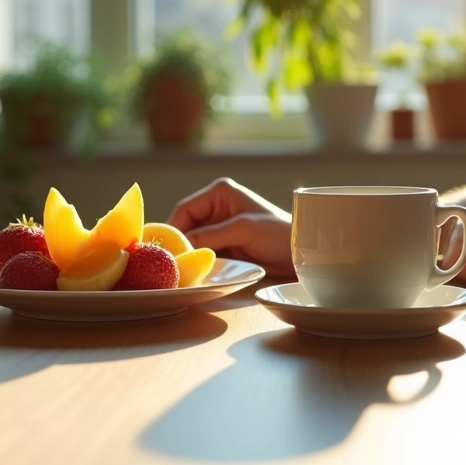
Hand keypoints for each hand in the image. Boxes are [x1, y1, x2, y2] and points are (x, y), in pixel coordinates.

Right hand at [167, 177, 293, 276]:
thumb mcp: (243, 230)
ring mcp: (219, 227)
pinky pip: (202, 251)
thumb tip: (181, 246)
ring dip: (187, 254)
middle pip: (185, 225)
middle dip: (178, 243)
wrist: (299, 254)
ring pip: (192, 241)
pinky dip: (196, 261)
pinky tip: (191, 272)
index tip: (166, 249)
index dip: (173, 228)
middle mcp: (216, 207)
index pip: (185, 209)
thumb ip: (211, 235)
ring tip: (178, 269)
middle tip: (169, 263)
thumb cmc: (278, 233)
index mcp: (220, 193)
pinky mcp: (223, 244)